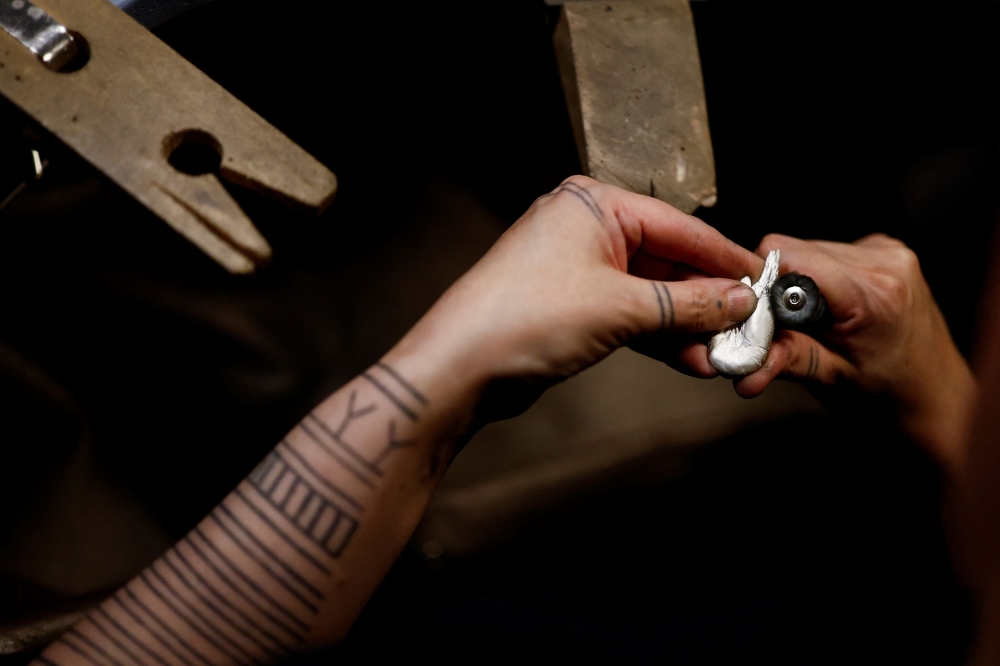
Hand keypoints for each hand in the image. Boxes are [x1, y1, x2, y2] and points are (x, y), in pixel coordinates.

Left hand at [389, 176, 761, 419]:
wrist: (459, 369)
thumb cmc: (522, 319)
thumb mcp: (620, 308)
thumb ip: (687, 304)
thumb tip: (737, 300)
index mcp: (594, 204)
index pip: (679, 227)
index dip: (724, 258)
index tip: (763, 281)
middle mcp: (585, 229)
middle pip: (667, 261)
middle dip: (706, 300)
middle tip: (744, 328)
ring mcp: (576, 269)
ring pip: (650, 293)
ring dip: (685, 326)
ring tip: (719, 354)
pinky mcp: (570, 306)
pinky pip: (628, 315)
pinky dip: (657, 337)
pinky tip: (687, 359)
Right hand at [735, 233, 974, 468]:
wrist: (937, 399)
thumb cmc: (890, 397)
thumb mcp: (832, 382)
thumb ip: (785, 360)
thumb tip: (740, 367)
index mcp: (871, 293)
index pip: (787, 255)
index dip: (760, 280)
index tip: (754, 313)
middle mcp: (884, 262)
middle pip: (794, 249)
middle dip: (778, 287)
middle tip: (785, 327)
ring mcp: (889, 253)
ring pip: (809, 248)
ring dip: (800, 283)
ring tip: (816, 322)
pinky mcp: (888, 251)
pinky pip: (831, 252)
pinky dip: (821, 278)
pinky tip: (835, 309)